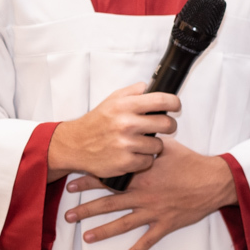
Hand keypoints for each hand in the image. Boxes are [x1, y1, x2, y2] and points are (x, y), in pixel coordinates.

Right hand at [47, 82, 180, 181]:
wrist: (74, 145)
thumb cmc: (96, 122)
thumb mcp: (111, 100)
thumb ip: (132, 91)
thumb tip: (149, 86)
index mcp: (124, 106)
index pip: (161, 100)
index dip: (174, 103)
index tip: (176, 106)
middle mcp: (126, 124)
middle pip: (166, 124)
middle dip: (169, 126)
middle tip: (164, 127)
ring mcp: (125, 145)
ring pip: (158, 145)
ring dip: (154, 145)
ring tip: (142, 142)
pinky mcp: (124, 163)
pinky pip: (148, 161)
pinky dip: (144, 159)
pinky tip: (134, 154)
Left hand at [63, 138, 236, 249]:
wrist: (214, 180)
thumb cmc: (193, 163)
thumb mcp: (169, 148)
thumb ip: (149, 145)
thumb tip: (137, 135)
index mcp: (142, 176)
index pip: (109, 180)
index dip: (89, 182)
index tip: (72, 185)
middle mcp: (143, 195)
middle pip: (109, 204)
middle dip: (86, 210)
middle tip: (68, 216)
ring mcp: (153, 211)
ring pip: (122, 224)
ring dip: (102, 231)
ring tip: (85, 237)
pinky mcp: (166, 223)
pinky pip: (148, 240)